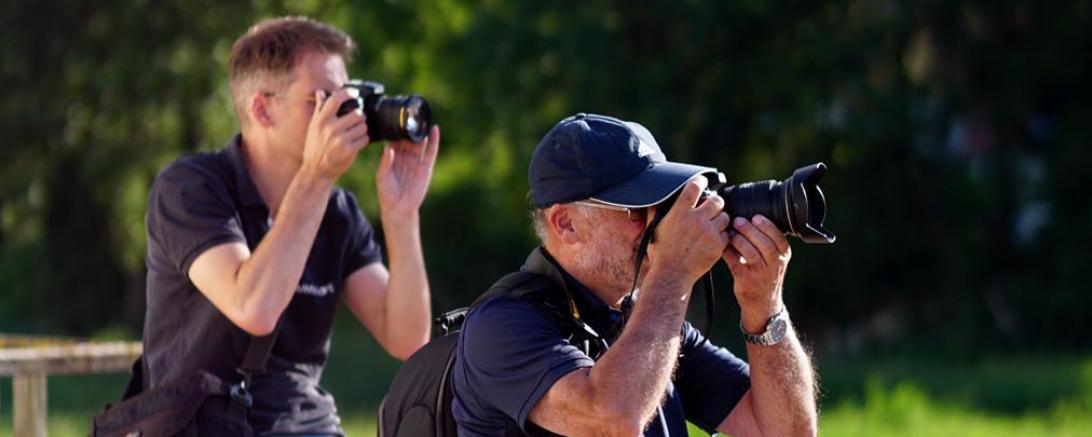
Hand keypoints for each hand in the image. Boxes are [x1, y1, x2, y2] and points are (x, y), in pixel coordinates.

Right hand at [300, 89, 369, 180]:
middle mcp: (330, 128)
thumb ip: (320, 109)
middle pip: (357, 113)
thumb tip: (321, 92)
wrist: (316, 170)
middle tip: (357, 121)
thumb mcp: (313, 127)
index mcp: (321, 120)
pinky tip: (357, 142)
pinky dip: (364, 140)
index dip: (348, 93)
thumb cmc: (315, 146)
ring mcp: (340, 139)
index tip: (354, 94)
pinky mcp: (349, 150)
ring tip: (356, 133)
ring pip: (363, 126)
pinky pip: (365, 139)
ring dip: (363, 129)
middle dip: (360, 117)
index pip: (336, 99)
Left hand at [376, 125, 440, 218]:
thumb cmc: (387, 193)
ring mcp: (416, 161)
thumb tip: (389, 148)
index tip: (395, 118)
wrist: (399, 208)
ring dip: (421, 132)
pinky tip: (435, 129)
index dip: (395, 129)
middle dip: (409, 128)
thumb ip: (385, 162)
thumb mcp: (382, 176)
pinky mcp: (426, 167)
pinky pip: (431, 151)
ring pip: (420, 142)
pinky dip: (434, 140)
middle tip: (410, 115)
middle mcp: (405, 157)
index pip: (395, 139)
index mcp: (392, 157)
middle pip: (408, 139)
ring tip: (422, 119)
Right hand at [645, 177, 731, 290]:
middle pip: (717, 200)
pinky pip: (727, 234)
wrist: (672, 274)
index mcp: (680, 212)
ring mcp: (709, 232)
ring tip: (712, 226)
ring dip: (720, 220)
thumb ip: (656, 211)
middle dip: (715, 203)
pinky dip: (722, 236)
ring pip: (725, 217)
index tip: (702, 182)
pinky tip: (713, 240)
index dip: (700, 181)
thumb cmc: (661, 252)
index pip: (695, 186)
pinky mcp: (717, 245)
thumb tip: (657, 199)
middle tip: (711, 209)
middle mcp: (696, 219)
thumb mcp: (654, 228)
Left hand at [723, 215, 790, 331]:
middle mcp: (774, 264)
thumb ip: (768, 241)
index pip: (778, 237)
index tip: (755, 217)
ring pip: (749, 252)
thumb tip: (751, 218)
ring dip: (738, 239)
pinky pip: (734, 262)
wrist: (763, 303)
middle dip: (749, 230)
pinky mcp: (745, 279)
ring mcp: (759, 273)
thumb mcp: (775, 259)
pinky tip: (723, 245)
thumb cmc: (766, 275)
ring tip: (730, 233)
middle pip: (763, 243)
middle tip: (738, 221)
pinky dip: (727, 251)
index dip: (767, 225)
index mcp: (783, 256)